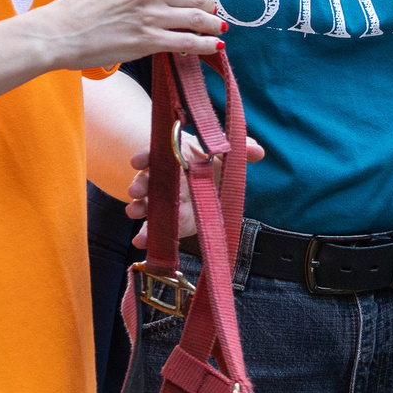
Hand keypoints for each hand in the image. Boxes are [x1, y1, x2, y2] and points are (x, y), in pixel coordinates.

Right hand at [23, 0, 221, 71]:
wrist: (59, 32)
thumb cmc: (80, 8)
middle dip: (209, 3)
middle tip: (211, 10)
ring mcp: (150, 15)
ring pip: (198, 17)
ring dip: (213, 23)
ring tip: (218, 27)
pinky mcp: (149, 41)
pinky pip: (189, 41)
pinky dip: (206, 44)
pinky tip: (213, 45)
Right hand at [125, 130, 266, 243]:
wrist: (208, 183)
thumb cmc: (213, 163)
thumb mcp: (226, 155)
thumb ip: (241, 151)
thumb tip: (258, 152)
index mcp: (176, 158)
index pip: (157, 154)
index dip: (146, 156)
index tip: (137, 161)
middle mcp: (165, 178)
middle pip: (149, 179)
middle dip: (140, 184)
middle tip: (136, 191)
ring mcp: (163, 200)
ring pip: (147, 202)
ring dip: (139, 207)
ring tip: (134, 212)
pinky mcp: (168, 220)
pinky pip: (154, 226)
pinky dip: (146, 234)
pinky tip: (141, 241)